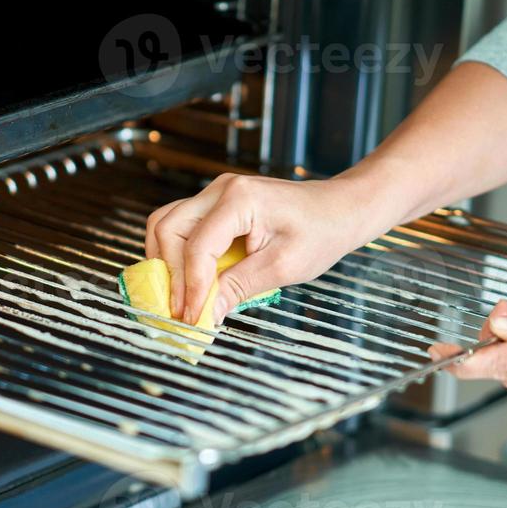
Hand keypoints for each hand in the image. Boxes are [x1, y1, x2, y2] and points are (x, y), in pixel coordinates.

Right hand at [144, 173, 384, 323]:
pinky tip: (190, 280)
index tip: (192, 317)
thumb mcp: (283, 267)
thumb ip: (239, 287)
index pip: (198, 246)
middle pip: (168, 228)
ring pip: (167, 224)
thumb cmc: (320, 233)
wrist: (339, 210)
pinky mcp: (216, 205)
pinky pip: (182, 226)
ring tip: (179, 296)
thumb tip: (206, 314)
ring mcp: (215, 194)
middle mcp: (221, 190)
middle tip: (180, 310)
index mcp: (240, 199)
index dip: (191, 286)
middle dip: (169, 273)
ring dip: (167, 262)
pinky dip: (178, 254)